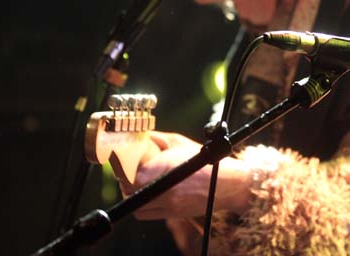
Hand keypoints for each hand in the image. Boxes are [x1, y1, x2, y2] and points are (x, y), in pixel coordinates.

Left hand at [117, 131, 252, 219]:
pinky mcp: (172, 214)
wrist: (226, 184)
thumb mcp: (179, 142)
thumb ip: (156, 139)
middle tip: (129, 172)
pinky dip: (142, 206)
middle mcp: (166, 187)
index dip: (123, 170)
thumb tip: (138, 136)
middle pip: (130, 190)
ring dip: (132, 196)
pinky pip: (146, 214)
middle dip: (126, 181)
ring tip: (138, 184)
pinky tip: (148, 194)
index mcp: (166, 167)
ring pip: (136, 205)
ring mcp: (169, 203)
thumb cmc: (204, 160)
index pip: (131, 174)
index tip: (124, 163)